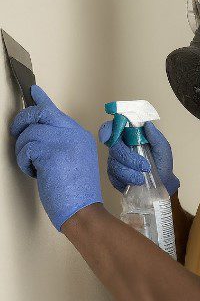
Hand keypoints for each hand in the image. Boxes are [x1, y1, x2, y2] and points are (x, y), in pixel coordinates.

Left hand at [10, 85, 102, 230]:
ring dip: (23, 151)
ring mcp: (64, 142)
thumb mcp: (73, 160)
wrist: (82, 209)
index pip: (56, 112)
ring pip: (29, 133)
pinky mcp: (52, 152)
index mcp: (80, 136)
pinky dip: (25, 162)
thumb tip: (38, 133)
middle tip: (17, 132)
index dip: (41, 100)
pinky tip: (36, 172)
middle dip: (22, 121)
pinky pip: (26, 148)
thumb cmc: (77, 191)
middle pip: (40, 113)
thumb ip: (61, 143)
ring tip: (34, 166)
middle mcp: (74, 134)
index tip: (33, 91)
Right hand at [98, 121, 178, 195]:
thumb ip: (155, 137)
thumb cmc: (162, 163)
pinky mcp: (114, 175)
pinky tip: (136, 182)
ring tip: (142, 178)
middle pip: (114, 148)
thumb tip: (147, 124)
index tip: (113, 137)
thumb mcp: (163, 149)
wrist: (162, 182)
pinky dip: (126, 180)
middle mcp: (120, 147)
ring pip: (114, 164)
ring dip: (130, 172)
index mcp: (130, 136)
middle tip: (145, 167)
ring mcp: (115, 161)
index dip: (109, 130)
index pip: (113, 128)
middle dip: (130, 158)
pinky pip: (114, 176)